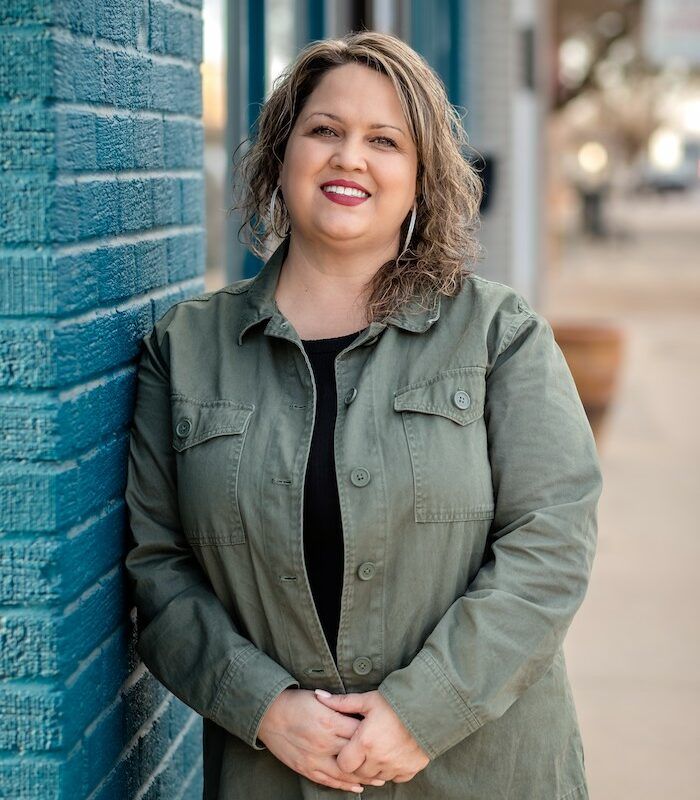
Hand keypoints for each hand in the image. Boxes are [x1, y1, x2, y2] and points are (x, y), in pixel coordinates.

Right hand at [257, 688, 387, 792]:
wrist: (268, 713)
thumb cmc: (295, 702)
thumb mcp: (320, 699)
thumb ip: (340, 707)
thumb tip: (360, 711)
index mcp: (329, 721)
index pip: (360, 731)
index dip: (374, 734)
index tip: (385, 736)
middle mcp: (324, 742)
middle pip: (356, 754)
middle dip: (373, 758)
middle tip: (388, 760)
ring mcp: (314, 758)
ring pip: (345, 773)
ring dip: (363, 777)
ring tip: (379, 779)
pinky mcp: (306, 768)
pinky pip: (329, 781)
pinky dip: (344, 786)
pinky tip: (357, 787)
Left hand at [313, 689, 429, 782]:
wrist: (428, 706)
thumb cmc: (394, 701)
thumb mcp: (367, 699)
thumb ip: (342, 702)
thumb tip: (319, 695)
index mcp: (365, 742)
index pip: (344, 764)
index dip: (344, 756)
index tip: (349, 746)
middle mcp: (379, 758)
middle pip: (359, 774)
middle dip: (358, 763)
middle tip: (362, 749)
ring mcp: (395, 766)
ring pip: (377, 777)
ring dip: (374, 767)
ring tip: (377, 750)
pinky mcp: (410, 769)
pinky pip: (395, 777)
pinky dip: (392, 770)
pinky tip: (391, 755)